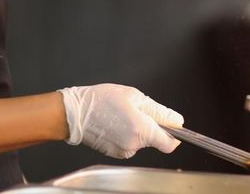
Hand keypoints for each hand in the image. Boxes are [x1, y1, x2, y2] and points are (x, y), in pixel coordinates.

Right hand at [58, 84, 183, 157]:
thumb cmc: (100, 101)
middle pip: (155, 139)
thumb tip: (176, 120)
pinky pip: (130, 144)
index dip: (174, 135)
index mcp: (142, 130)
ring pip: (141, 141)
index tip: (171, 126)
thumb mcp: (134, 97)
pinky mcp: (115, 153)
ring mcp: (124, 151)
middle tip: (134, 111)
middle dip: (150, 126)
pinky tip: (114, 124)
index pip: (169, 143)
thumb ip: (159, 111)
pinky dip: (126, 135)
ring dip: (137, 130)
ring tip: (121, 116)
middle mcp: (134, 144)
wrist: (73, 113)